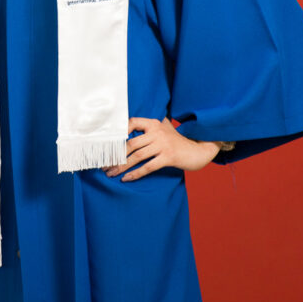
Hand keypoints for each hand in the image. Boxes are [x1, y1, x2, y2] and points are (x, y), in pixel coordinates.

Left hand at [103, 116, 221, 179]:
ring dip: (121, 166)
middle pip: (130, 144)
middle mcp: (157, 132)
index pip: (131, 123)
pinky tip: (126, 179)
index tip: (106, 144)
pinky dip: (135, 174)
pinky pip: (148, 167)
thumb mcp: (164, 127)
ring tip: (111, 173)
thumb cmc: (177, 140)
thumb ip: (149, 126)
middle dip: (115, 156)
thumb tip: (126, 128)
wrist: (198, 150)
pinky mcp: (168, 157)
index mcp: (154, 123)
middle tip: (104, 165)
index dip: (118, 132)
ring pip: (137, 157)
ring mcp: (163, 145)